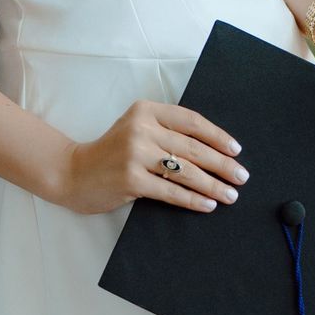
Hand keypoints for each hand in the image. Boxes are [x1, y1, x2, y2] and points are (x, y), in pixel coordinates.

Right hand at [51, 100, 248, 216]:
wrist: (72, 172)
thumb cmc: (110, 153)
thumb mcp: (136, 130)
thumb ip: (165, 132)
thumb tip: (212, 150)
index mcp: (146, 110)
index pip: (191, 121)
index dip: (217, 136)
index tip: (235, 150)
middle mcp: (141, 128)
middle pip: (193, 148)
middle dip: (222, 164)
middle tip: (241, 176)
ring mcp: (135, 153)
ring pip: (186, 171)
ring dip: (213, 185)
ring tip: (230, 195)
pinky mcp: (131, 179)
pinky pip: (171, 191)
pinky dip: (193, 199)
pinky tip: (207, 204)